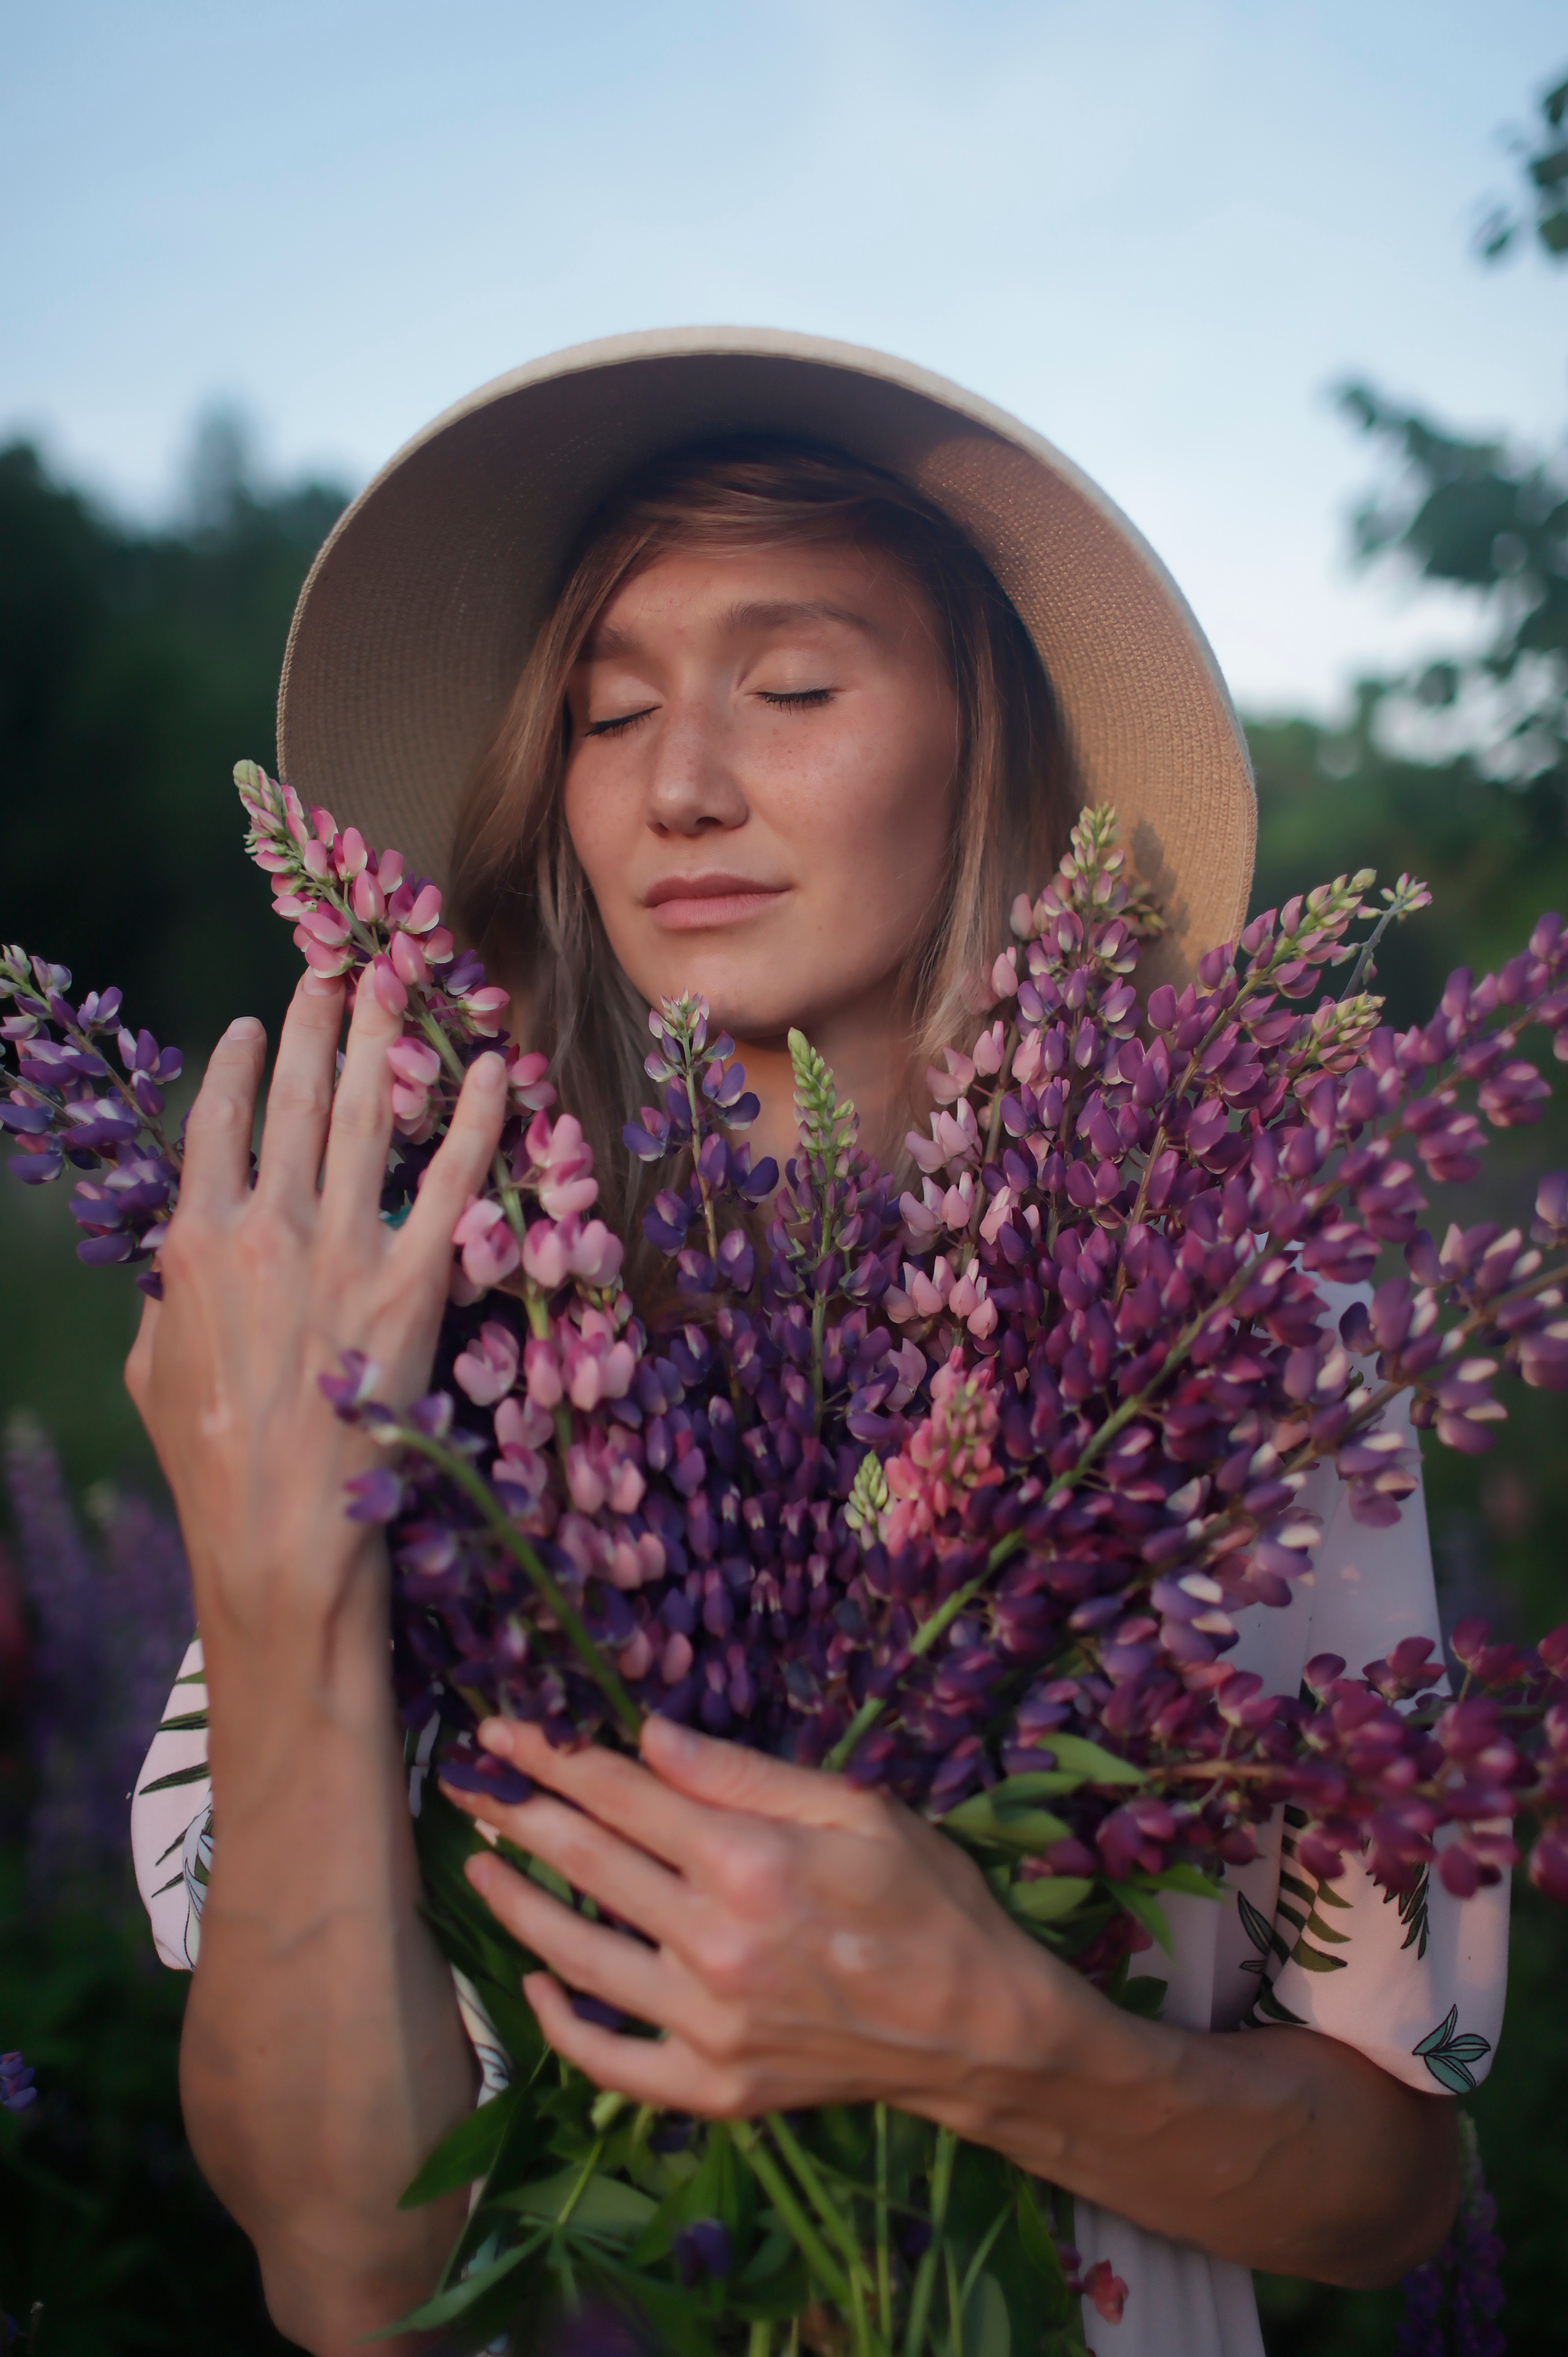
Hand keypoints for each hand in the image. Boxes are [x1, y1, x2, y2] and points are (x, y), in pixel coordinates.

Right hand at [125, 972, 509, 1646]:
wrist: (276, 1530)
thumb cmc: (208, 1463)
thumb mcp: (155, 1368)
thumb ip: (168, 1299)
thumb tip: (180, 1266)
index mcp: (195, 1242)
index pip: (217, 1124)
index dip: (241, 1067)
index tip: (254, 1028)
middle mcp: (268, 1229)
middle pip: (295, 1099)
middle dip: (315, 1023)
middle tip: (334, 969)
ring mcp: (345, 1251)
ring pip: (367, 1117)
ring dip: (382, 1040)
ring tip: (395, 983)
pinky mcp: (415, 1284)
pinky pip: (456, 1181)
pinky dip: (477, 1117)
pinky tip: (495, 1067)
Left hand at [441, 1715, 1093, 2125]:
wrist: (980, 2030)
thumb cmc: (928, 1901)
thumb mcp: (855, 1808)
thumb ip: (745, 1774)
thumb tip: (650, 1735)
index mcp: (748, 1862)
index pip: (619, 1794)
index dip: (552, 1756)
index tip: (503, 1732)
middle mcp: (715, 1944)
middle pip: (585, 1863)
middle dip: (517, 1812)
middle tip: (467, 1783)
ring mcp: (709, 2026)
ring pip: (578, 1957)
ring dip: (516, 1905)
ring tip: (479, 1864)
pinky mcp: (715, 2090)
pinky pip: (612, 2063)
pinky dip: (563, 2025)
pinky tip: (537, 1985)